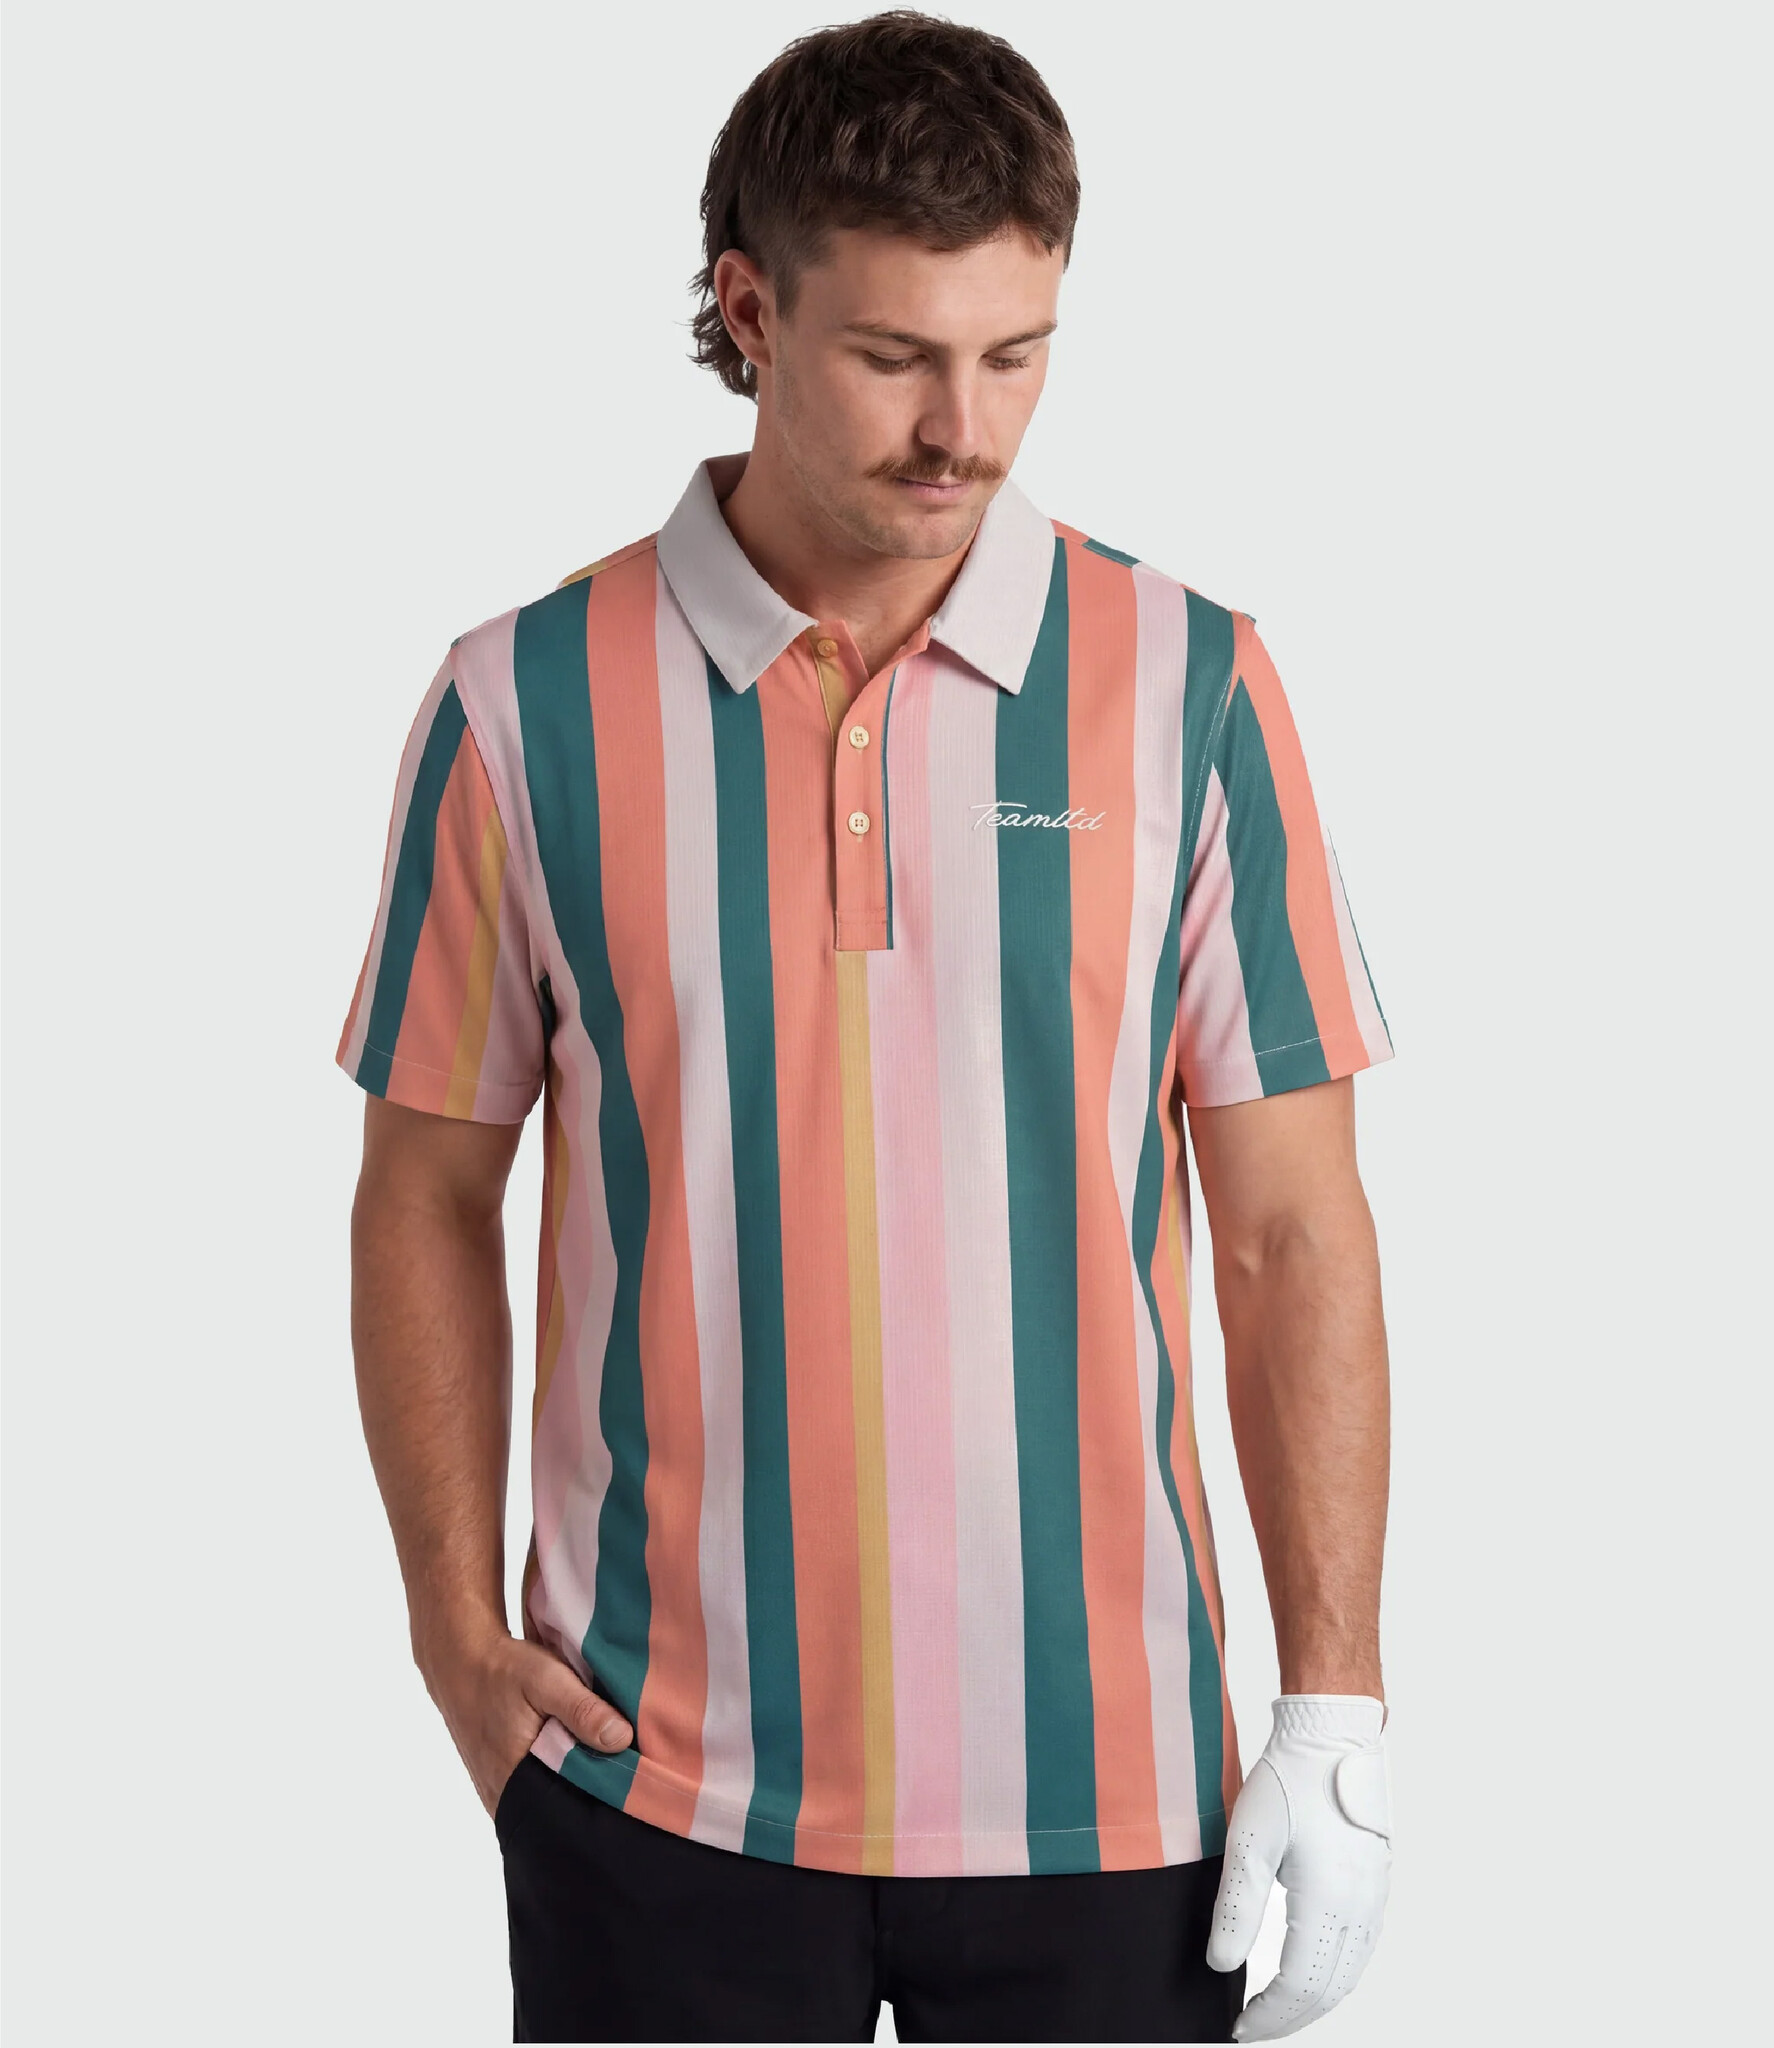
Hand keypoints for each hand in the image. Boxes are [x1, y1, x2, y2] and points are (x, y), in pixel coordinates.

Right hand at [418, 1622, 633, 1816]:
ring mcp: (498, 1792)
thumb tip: (622, 1740)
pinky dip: (555, 1777)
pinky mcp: (498, 1781)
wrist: (459, 1662)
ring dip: (573, 1784)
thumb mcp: (546, 1679)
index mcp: (515, 1780)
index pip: (568, 1811)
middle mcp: (502, 1797)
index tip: (634, 1782)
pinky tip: (573, 1757)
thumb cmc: (502, 1670)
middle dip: (591, 1793)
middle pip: (559, 1808)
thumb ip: (582, 1710)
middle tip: (625, 1772)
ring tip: (603, 1763)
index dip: (603, 1796)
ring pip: (547, 1799)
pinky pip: (534, 1790)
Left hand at [1207, 1695, 1390, 2040]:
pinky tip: (1309, 1972)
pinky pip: (1360, 1949)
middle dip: (1291, 2018)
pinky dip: (1333, 1974)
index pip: (1302, 1987)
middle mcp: (1361, 1907)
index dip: (1270, 2016)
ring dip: (1313, 2001)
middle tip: (1252, 2028)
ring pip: (1349, 1973)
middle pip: (1330, 1990)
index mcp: (1330, 1901)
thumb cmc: (1289, 1779)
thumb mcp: (1248, 1840)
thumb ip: (1236, 1907)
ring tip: (1275, 2010)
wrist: (1333, 1735)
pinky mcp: (1376, 1884)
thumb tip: (1221, 1964)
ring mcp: (1374, 1896)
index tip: (1238, 2030)